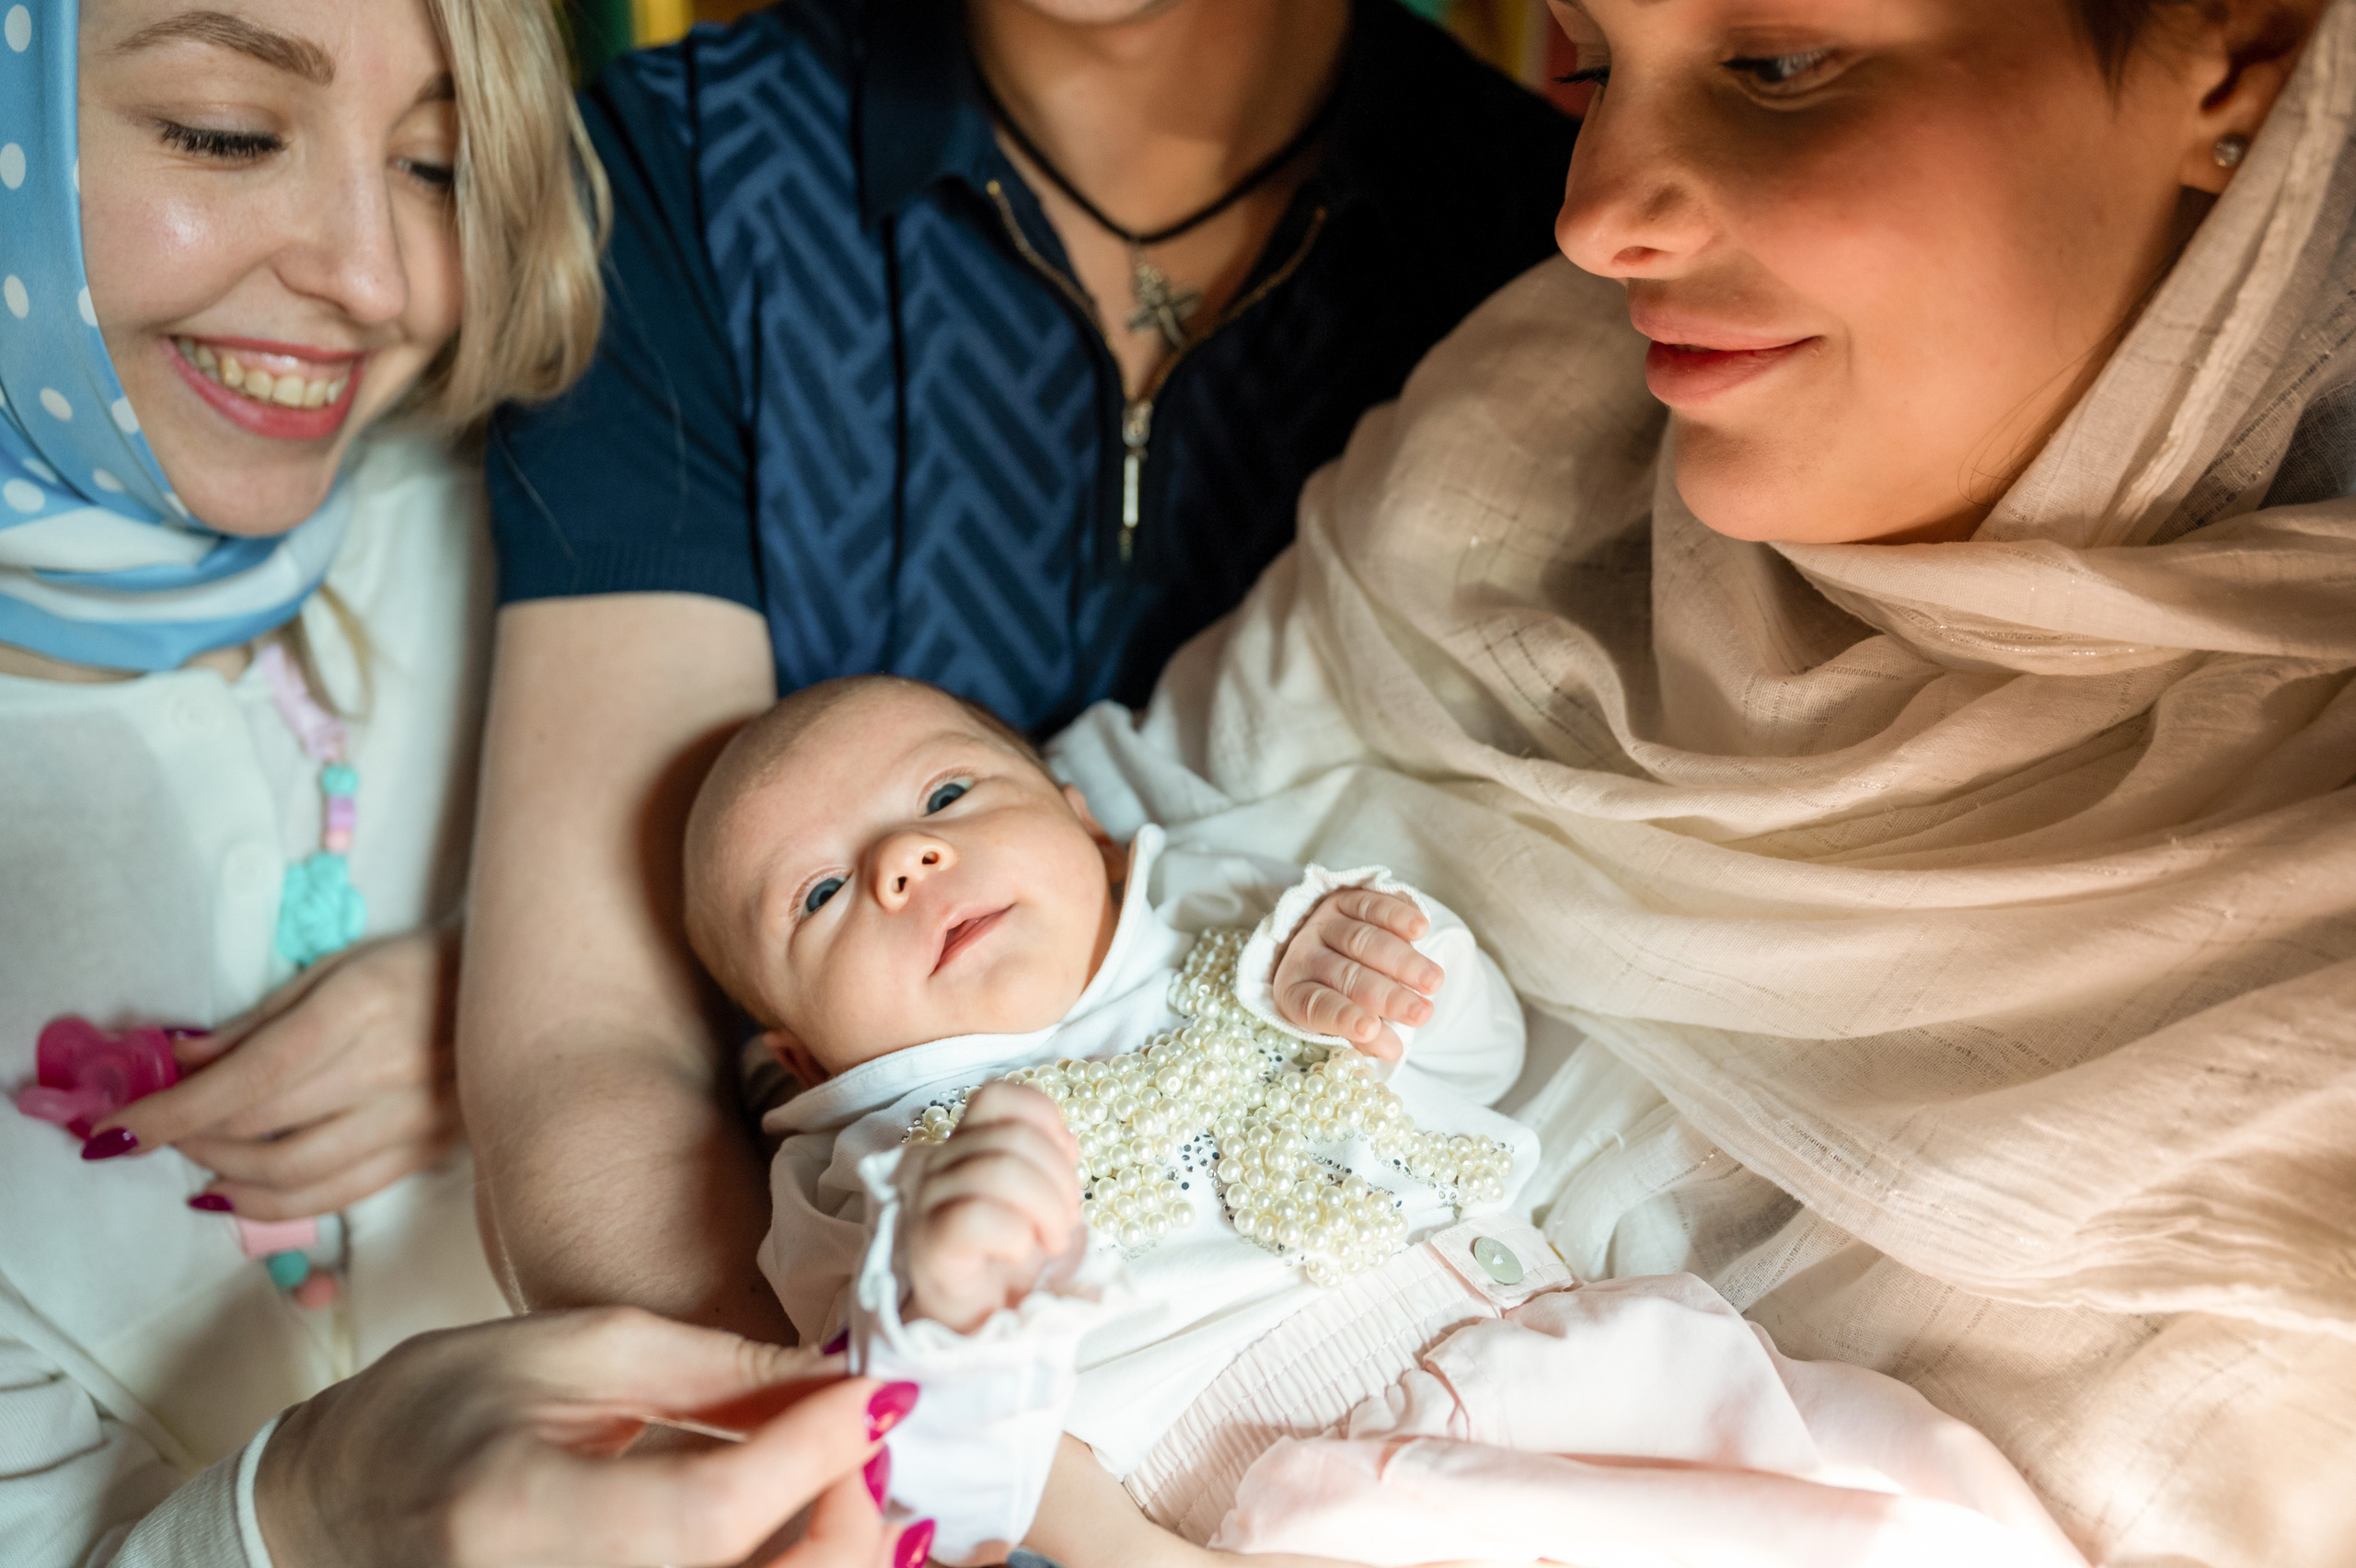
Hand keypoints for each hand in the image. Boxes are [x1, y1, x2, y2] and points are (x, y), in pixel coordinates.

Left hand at [95, 929, 460, 1218]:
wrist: (519, 991)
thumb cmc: (417, 968)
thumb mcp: (335, 970)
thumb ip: (258, 1023)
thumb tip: (178, 1061)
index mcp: (358, 1009)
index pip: (246, 1078)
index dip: (170, 1111)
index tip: (111, 1131)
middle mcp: (388, 1071)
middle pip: (262, 1130)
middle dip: (190, 1138)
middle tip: (156, 1132)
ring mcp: (414, 1119)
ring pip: (296, 1177)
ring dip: (226, 1177)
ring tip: (198, 1160)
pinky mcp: (429, 1151)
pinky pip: (338, 1195)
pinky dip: (277, 1205)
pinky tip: (239, 1193)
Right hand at [256, 1306, 919, 1567]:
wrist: (336, 1505)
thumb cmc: (447, 1407)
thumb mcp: (582, 1349)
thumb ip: (723, 1373)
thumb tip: (848, 1385)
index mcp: (513, 1515)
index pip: (707, 1514)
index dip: (815, 1456)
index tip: (881, 1397)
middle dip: (846, 1524)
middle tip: (869, 1448)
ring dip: (830, 1555)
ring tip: (850, 1488)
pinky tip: (809, 1534)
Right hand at [906, 1083, 1081, 1333]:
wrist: (974, 1323)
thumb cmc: (1006, 1257)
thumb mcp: (1036, 1198)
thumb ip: (1045, 1159)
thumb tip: (1065, 1141)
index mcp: (965, 1143)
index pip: (998, 1096)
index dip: (1044, 1119)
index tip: (1067, 1160)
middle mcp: (938, 1162)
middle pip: (1012, 1136)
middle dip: (1060, 1179)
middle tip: (1068, 1220)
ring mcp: (927, 1200)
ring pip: (999, 1171)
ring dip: (1047, 1210)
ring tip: (1053, 1242)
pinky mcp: (927, 1243)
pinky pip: (975, 1217)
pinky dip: (1015, 1236)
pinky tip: (1019, 1255)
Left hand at [1270, 888, 1440, 1060]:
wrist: (1334, 948)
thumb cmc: (1344, 998)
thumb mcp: (1346, 1022)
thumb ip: (1367, 1037)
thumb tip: (1394, 1051)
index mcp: (1295, 993)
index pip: (1317, 1007)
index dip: (1342, 1018)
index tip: (1370, 1029)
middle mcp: (1304, 955)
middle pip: (1347, 975)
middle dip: (1388, 996)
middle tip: (1421, 1013)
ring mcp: (1324, 923)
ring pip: (1363, 940)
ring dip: (1402, 961)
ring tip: (1433, 982)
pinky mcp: (1345, 899)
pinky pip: (1371, 905)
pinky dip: (1396, 916)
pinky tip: (1420, 929)